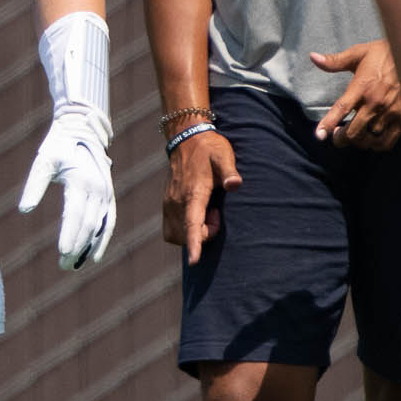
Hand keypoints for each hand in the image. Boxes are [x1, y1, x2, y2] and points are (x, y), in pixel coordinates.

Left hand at [19, 111, 114, 269]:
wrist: (82, 129)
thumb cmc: (58, 146)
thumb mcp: (43, 162)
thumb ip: (34, 185)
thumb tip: (24, 210)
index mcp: (81, 181)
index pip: (76, 214)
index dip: (70, 235)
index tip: (62, 252)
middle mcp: (98, 189)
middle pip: (88, 225)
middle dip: (77, 247)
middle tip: (63, 266)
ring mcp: (106, 194)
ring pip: (100, 227)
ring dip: (89, 248)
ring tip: (75, 266)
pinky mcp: (108, 196)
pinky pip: (108, 222)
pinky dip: (102, 240)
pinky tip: (93, 257)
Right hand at [162, 125, 240, 264]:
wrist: (186, 138)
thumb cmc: (210, 148)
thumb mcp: (224, 156)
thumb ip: (229, 171)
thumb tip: (235, 185)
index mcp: (193, 193)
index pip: (192, 224)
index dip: (194, 244)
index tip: (194, 261)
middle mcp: (177, 201)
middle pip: (186, 235)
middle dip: (204, 234)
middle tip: (217, 212)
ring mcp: (169, 204)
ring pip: (177, 236)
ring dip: (193, 233)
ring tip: (208, 213)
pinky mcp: (166, 204)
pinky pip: (171, 231)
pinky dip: (184, 232)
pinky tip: (197, 215)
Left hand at [310, 41, 400, 148]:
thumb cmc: (384, 54)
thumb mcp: (358, 53)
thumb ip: (335, 61)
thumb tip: (313, 57)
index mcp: (362, 86)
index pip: (341, 108)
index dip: (328, 123)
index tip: (319, 135)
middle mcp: (376, 102)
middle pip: (353, 132)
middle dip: (341, 138)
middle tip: (337, 135)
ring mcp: (391, 112)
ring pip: (369, 139)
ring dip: (358, 141)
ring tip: (354, 136)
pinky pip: (387, 142)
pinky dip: (376, 145)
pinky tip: (371, 139)